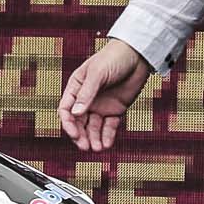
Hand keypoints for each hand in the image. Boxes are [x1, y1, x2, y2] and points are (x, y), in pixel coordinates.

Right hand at [57, 38, 151, 153]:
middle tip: (85, 146)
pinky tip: (107, 144)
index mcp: (76, 88)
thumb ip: (86, 94)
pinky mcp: (115, 110)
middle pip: (79, 122)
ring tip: (97, 148)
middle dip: (81, 135)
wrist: (137, 55)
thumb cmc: (114, 57)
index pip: (66, 110)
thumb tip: (75, 113)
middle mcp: (87, 99)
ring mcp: (101, 105)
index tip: (74, 134)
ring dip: (94, 139)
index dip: (68, 123)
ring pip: (93, 127)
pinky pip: (109, 126)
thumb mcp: (97, 73)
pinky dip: (107, 136)